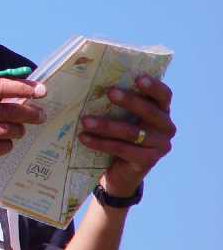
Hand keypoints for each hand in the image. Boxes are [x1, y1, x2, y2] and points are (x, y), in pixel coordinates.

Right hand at [0, 77, 47, 173]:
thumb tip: (18, 94)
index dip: (23, 88)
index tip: (41, 91)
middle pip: (8, 111)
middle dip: (30, 114)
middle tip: (40, 116)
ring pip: (7, 131)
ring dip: (18, 131)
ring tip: (18, 130)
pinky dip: (6, 145)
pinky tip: (2, 142)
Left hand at [78, 75, 175, 197]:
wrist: (120, 171)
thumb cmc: (119, 136)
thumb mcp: (122, 117)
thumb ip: (118, 103)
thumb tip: (93, 84)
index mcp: (162, 111)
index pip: (164, 96)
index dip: (153, 87)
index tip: (138, 78)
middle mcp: (166, 128)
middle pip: (150, 111)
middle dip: (129, 101)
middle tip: (109, 92)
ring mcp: (160, 146)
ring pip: (131, 132)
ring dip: (106, 126)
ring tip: (85, 121)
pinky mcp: (148, 161)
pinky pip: (122, 149)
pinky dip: (100, 143)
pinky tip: (84, 138)